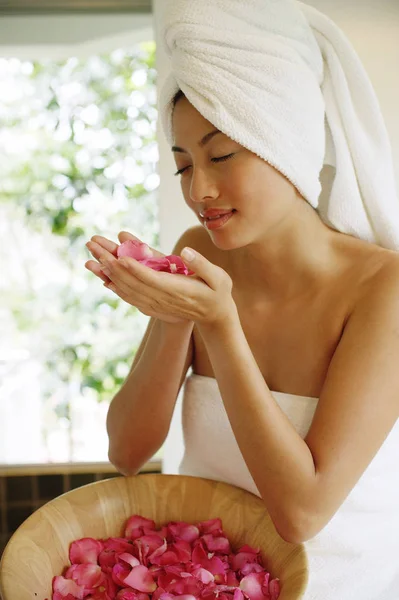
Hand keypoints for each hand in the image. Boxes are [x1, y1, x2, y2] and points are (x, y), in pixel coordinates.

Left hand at [86, 243, 236, 327]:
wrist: (215, 317)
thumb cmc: (218, 293)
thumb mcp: (218, 278)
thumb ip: (201, 265)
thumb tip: (184, 251)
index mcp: (178, 290)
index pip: (152, 278)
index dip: (135, 268)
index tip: (120, 256)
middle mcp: (164, 299)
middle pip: (134, 283)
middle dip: (113, 266)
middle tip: (96, 249)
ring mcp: (157, 304)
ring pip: (128, 290)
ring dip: (109, 276)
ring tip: (91, 261)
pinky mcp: (153, 306)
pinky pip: (131, 297)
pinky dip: (117, 288)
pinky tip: (104, 280)